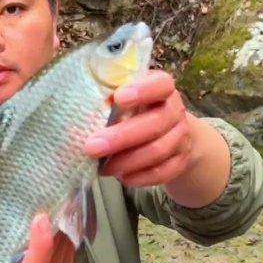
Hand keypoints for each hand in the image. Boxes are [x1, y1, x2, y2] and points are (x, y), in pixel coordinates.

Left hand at [84, 70, 193, 187]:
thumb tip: (82, 105)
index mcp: (162, 88)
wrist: (172, 133)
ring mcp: (181, 137)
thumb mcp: (127, 96)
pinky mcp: (180, 161)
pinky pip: (162, 172)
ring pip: (157, 151)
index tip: (119, 97)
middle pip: (155, 124)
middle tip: (91, 147)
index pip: (161, 84)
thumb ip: (111, 97)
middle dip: (121, 138)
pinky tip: (121, 177)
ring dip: (126, 161)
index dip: (143, 90)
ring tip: (102, 167)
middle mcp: (175, 111)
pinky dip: (139, 177)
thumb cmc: (139, 109)